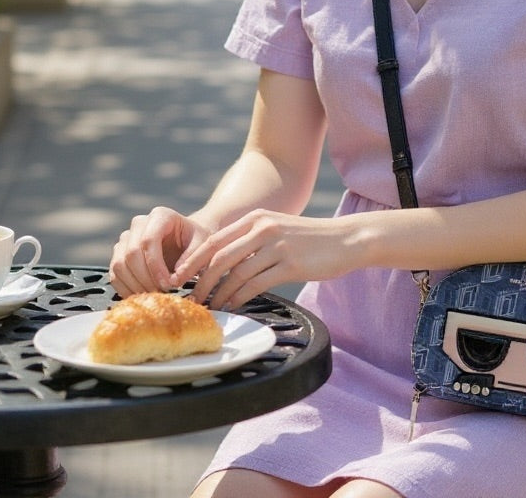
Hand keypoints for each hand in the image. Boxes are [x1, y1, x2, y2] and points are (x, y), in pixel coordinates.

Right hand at [109, 207, 212, 296]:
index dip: (156, 266)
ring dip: (135, 286)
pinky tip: (142, 297)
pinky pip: (114, 275)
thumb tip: (174, 278)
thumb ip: (192, 259)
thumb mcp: (202, 245)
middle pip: (131, 254)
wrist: (187, 240)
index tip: (169, 285)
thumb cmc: (196, 240)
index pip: (148, 240)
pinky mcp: (119, 254)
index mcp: (160, 215)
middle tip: (162, 295)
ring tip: (154, 297)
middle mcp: (139, 223)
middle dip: (146, 279)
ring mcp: (126, 238)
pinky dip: (126, 289)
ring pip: (119, 265)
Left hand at [173, 209, 359, 310]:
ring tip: (210, 308)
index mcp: (256, 219)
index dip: (193, 260)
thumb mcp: (279, 228)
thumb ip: (253, 239)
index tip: (179, 276)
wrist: (346, 239)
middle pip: (220, 257)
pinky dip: (239, 298)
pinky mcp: (290, 265)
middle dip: (200, 280)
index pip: (215, 240)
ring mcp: (277, 246)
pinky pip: (256, 284)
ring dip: (219, 294)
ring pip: (236, 273)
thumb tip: (225, 261)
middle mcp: (263, 228)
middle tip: (190, 299)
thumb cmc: (311, 239)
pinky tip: (233, 306)